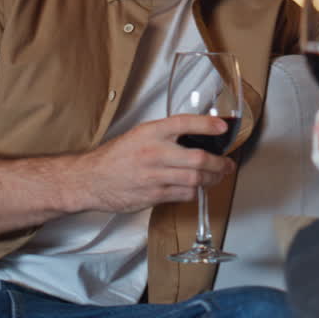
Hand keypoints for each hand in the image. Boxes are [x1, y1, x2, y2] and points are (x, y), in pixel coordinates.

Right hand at [67, 115, 235, 213]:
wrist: (91, 179)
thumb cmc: (116, 156)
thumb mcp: (139, 134)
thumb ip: (165, 134)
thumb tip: (196, 135)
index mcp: (150, 132)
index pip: (183, 123)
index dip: (206, 124)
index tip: (223, 127)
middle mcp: (154, 153)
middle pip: (197, 158)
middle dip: (219, 163)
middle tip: (228, 164)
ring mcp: (154, 176)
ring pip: (194, 179)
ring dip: (212, 179)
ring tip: (218, 176)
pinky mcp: (153, 195)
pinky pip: (183, 194)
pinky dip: (195, 191)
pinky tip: (197, 188)